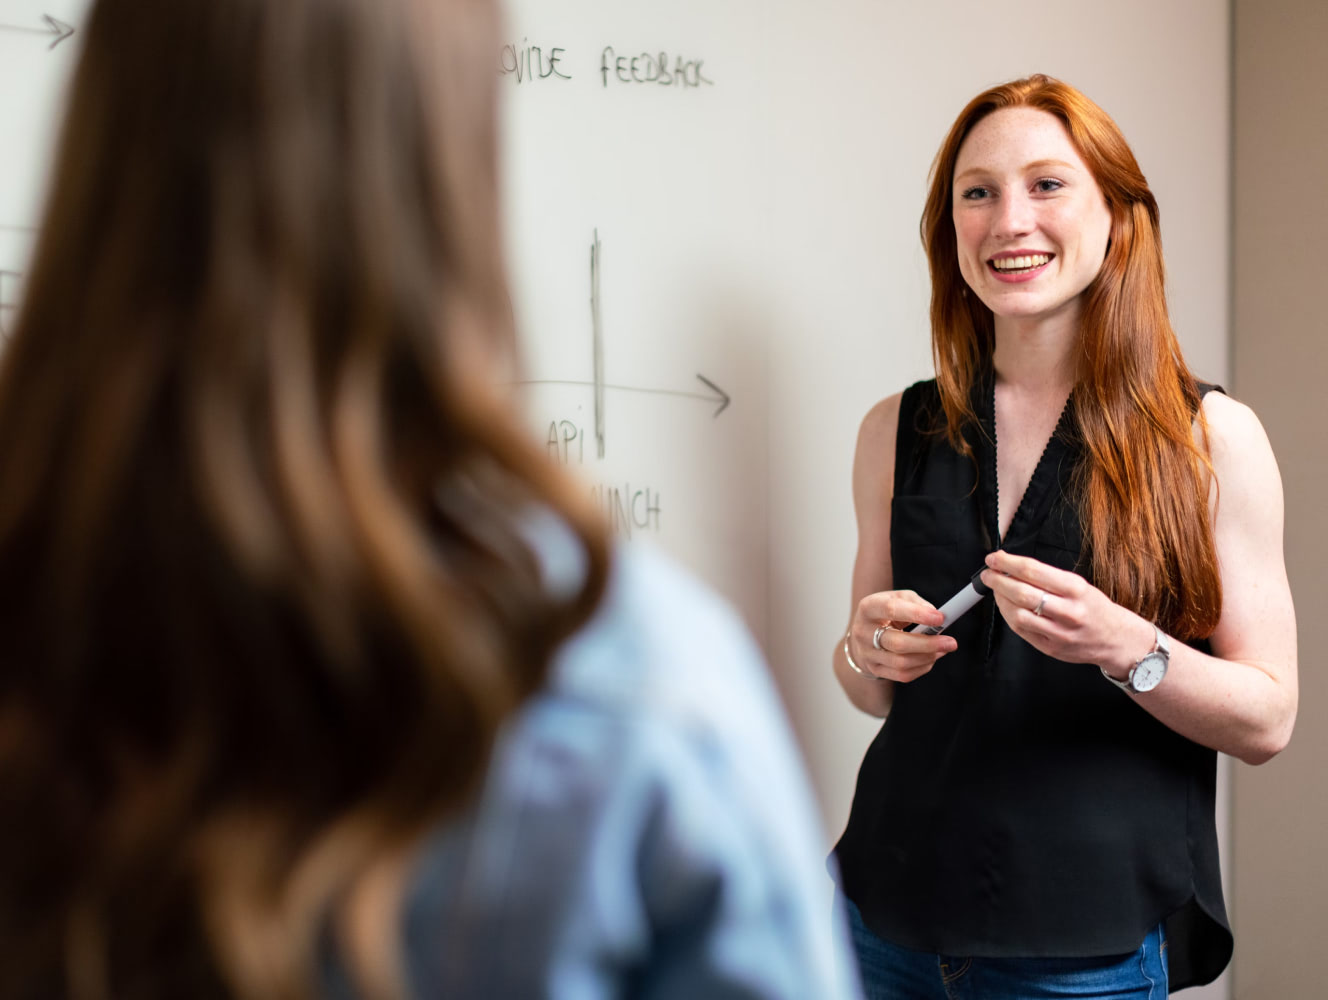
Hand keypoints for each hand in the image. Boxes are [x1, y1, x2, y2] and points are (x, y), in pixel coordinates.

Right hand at [849, 589, 956, 682]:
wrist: (863, 634)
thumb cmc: (885, 613)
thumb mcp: (897, 598)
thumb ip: (916, 603)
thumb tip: (936, 616)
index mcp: (868, 608)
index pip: (891, 610)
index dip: (917, 614)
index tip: (940, 618)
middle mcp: (863, 632)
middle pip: (897, 643)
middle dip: (928, 644)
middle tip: (951, 642)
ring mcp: (867, 654)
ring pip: (901, 663)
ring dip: (928, 657)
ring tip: (943, 649)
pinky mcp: (874, 669)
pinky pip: (902, 675)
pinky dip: (922, 668)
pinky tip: (931, 658)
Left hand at [980, 551, 1150, 673]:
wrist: (1116, 640)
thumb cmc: (1094, 608)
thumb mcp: (1079, 585)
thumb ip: (1047, 577)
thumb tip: (1012, 567)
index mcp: (1076, 590)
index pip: (1034, 571)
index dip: (1008, 563)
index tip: (994, 558)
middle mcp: (1069, 612)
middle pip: (1022, 593)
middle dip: (998, 580)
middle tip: (988, 573)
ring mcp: (1059, 633)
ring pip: (1018, 615)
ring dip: (1000, 600)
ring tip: (996, 590)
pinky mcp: (1050, 648)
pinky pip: (1021, 631)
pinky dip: (1008, 616)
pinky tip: (1005, 606)